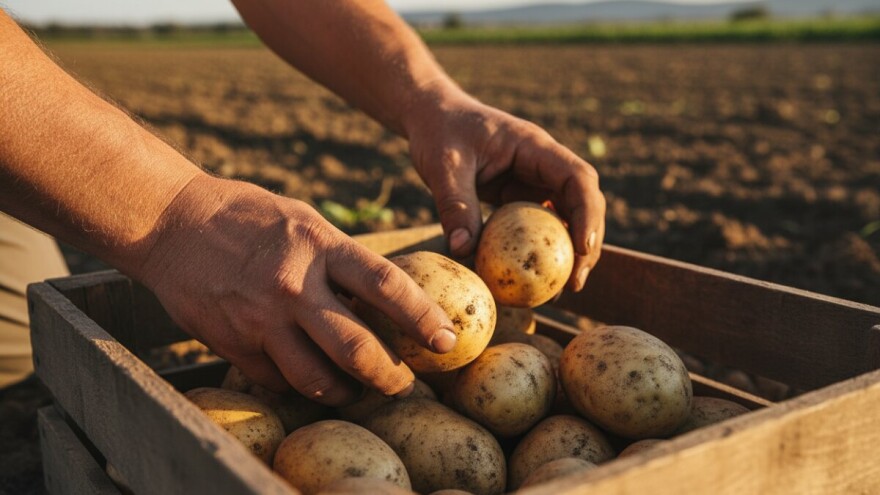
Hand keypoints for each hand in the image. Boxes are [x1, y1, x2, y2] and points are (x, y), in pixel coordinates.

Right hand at [135, 175, 455, 405]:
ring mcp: (260, 319)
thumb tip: (387, 296)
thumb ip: (343, 259)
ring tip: (357, 389)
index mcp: (320, 246)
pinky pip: (277, 380)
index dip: (422, 317)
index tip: (447, 339)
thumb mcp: (306, 222)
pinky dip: (300, 384)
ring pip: (316, 378)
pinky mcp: (232, 343)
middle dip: (390, 375)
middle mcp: (294, 285)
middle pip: (356, 348)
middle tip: (404, 384)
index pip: (385, 286)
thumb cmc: (250, 217)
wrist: (172, 222)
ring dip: (346, 391)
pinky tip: (309, 375)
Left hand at [404, 83, 605, 290]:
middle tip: (575, 282)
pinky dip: (542, 250)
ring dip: (571, 251)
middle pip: (583, 202)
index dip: (587, 213)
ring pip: (567, 216)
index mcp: (534, 147)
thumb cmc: (438, 131)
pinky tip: (535, 279)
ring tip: (562, 289)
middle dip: (588, 241)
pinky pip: (539, 226)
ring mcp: (533, 181)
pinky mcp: (519, 197)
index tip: (582, 249)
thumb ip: (454, 203)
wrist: (430, 117)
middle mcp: (542, 164)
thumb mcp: (443, 165)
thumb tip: (463, 250)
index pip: (577, 178)